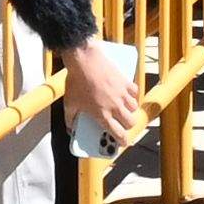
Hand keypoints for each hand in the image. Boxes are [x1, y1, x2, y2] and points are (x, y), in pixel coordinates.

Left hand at [61, 36, 147, 158]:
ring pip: (134, 108)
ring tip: (123, 109)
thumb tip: (70, 129)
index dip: (122, 141)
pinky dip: (132, 96)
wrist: (84, 60)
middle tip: (121, 125)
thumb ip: (70, 120)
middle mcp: (115, 106)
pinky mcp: (125, 82)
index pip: (118, 134)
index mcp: (102, 115)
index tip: (122, 143)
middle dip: (127, 126)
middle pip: (130, 123)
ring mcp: (122, 94)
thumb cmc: (76, 82)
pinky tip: (126, 95)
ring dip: (130, 111)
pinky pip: (134, 93)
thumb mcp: (69, 104)